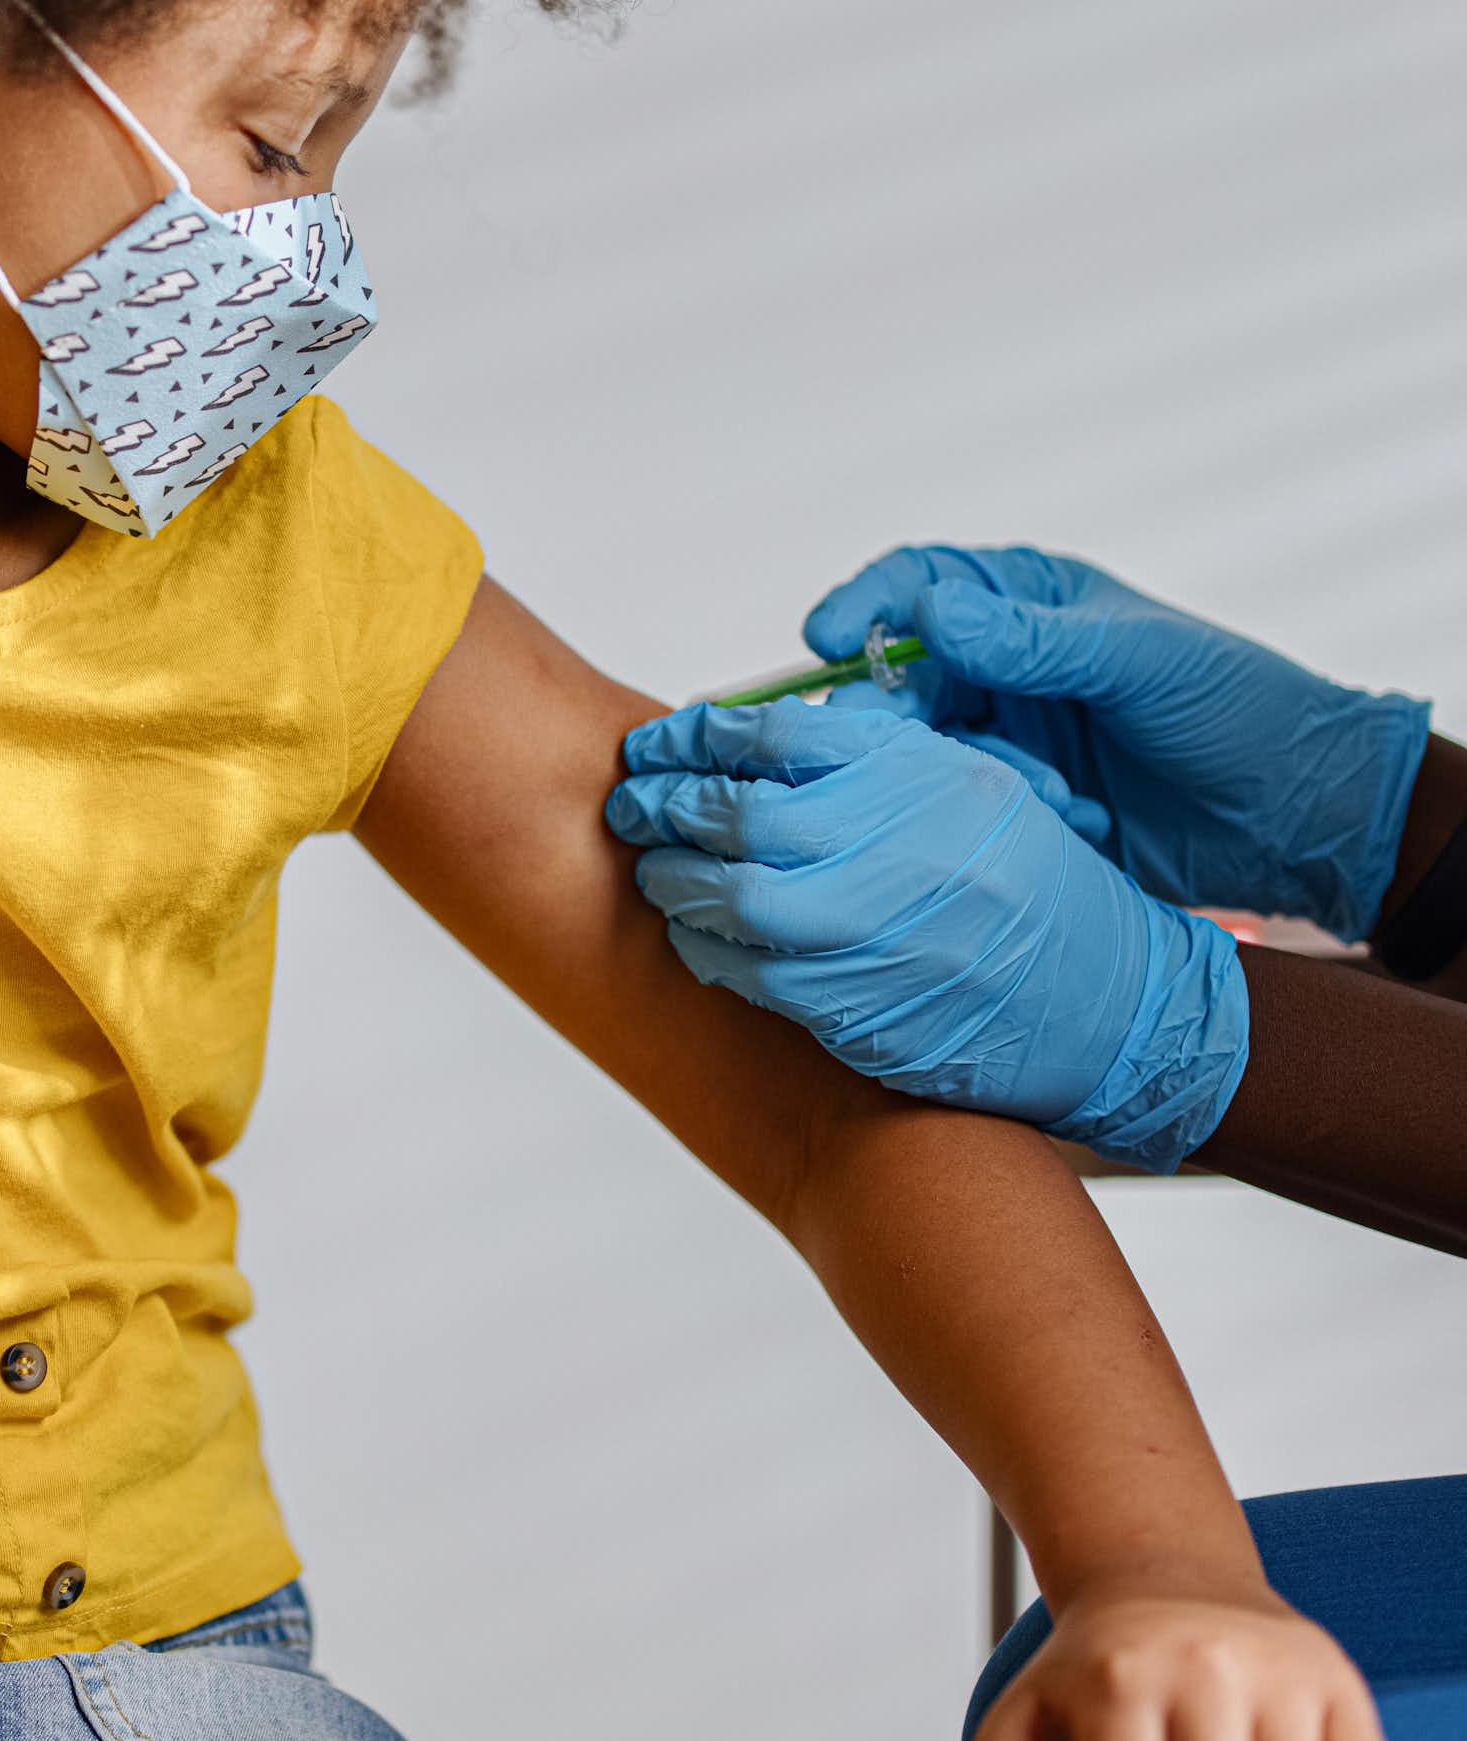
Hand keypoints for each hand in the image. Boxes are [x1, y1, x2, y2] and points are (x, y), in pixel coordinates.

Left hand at [608, 701, 1247, 1168]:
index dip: (696, 736)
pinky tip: (694, 936)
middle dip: (664, 805)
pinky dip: (707, 951)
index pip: (776, 735)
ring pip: (733, 897)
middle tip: (628, 804)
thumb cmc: (1031, 886)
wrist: (1112, 1004)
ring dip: (674, 882)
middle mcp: (898, 845)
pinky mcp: (864, 1006)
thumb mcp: (973, 786)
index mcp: (920, 775)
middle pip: (738, 812)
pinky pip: (753, 973)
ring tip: (653, 871)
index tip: (656, 743)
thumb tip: (755, 735)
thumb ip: (873, 756)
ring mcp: (879, 931)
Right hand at [804, 546, 1430, 940]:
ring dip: (956, 771)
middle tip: (887, 746)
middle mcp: (1001, 662)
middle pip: (894, 672)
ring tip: (1030, 793)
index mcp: (1028, 601)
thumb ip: (1036, 640)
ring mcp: (1003, 732)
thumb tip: (933, 614)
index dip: (861, 606)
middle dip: (888, 710)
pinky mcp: (1011, 801)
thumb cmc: (1238, 711)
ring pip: (919, 744)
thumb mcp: (1140, 663)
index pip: (917, 583)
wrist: (1297, 821)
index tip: (826, 640)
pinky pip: (955, 801)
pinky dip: (989, 813)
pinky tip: (1056, 823)